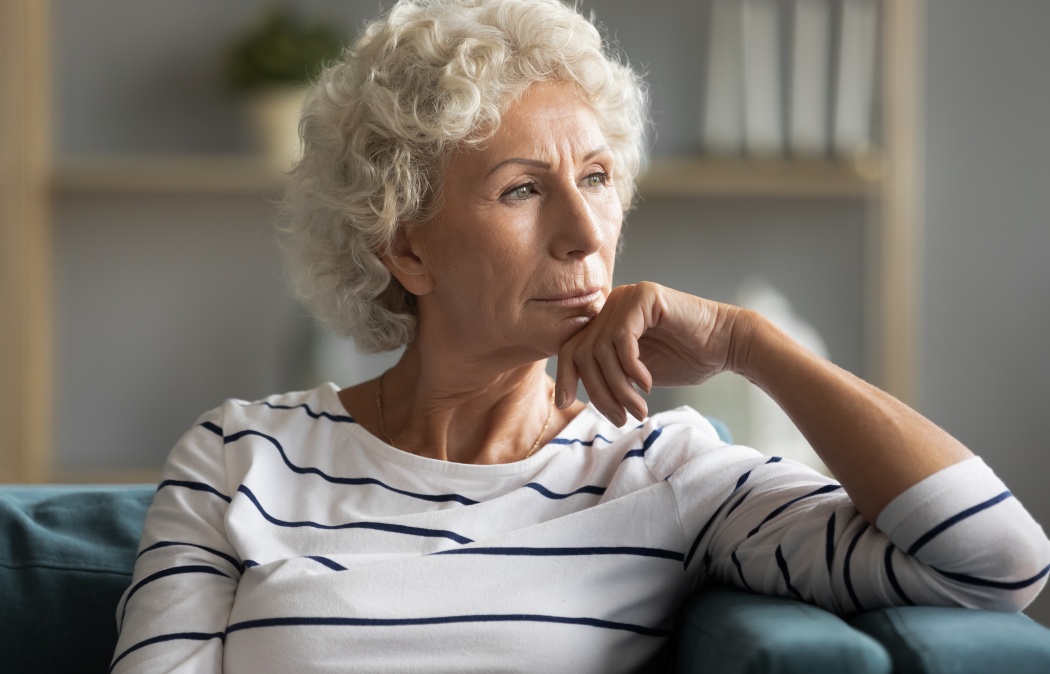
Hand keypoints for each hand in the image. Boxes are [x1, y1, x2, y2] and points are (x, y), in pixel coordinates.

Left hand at [555, 282, 747, 424]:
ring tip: (638, 408)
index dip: (565, 376)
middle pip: (582, 351)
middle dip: (598, 391)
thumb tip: (565, 394)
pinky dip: (631, 368)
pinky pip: (622, 338)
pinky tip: (647, 384)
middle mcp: (613, 303)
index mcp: (607, 319)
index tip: (564, 403)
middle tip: (620, 418)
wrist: (727, 346)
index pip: (571, 347)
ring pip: (601, 349)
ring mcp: (628, 296)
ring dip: (618, 387)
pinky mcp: (645, 296)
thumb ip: (606, 375)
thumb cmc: (685, 359)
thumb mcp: (634, 373)